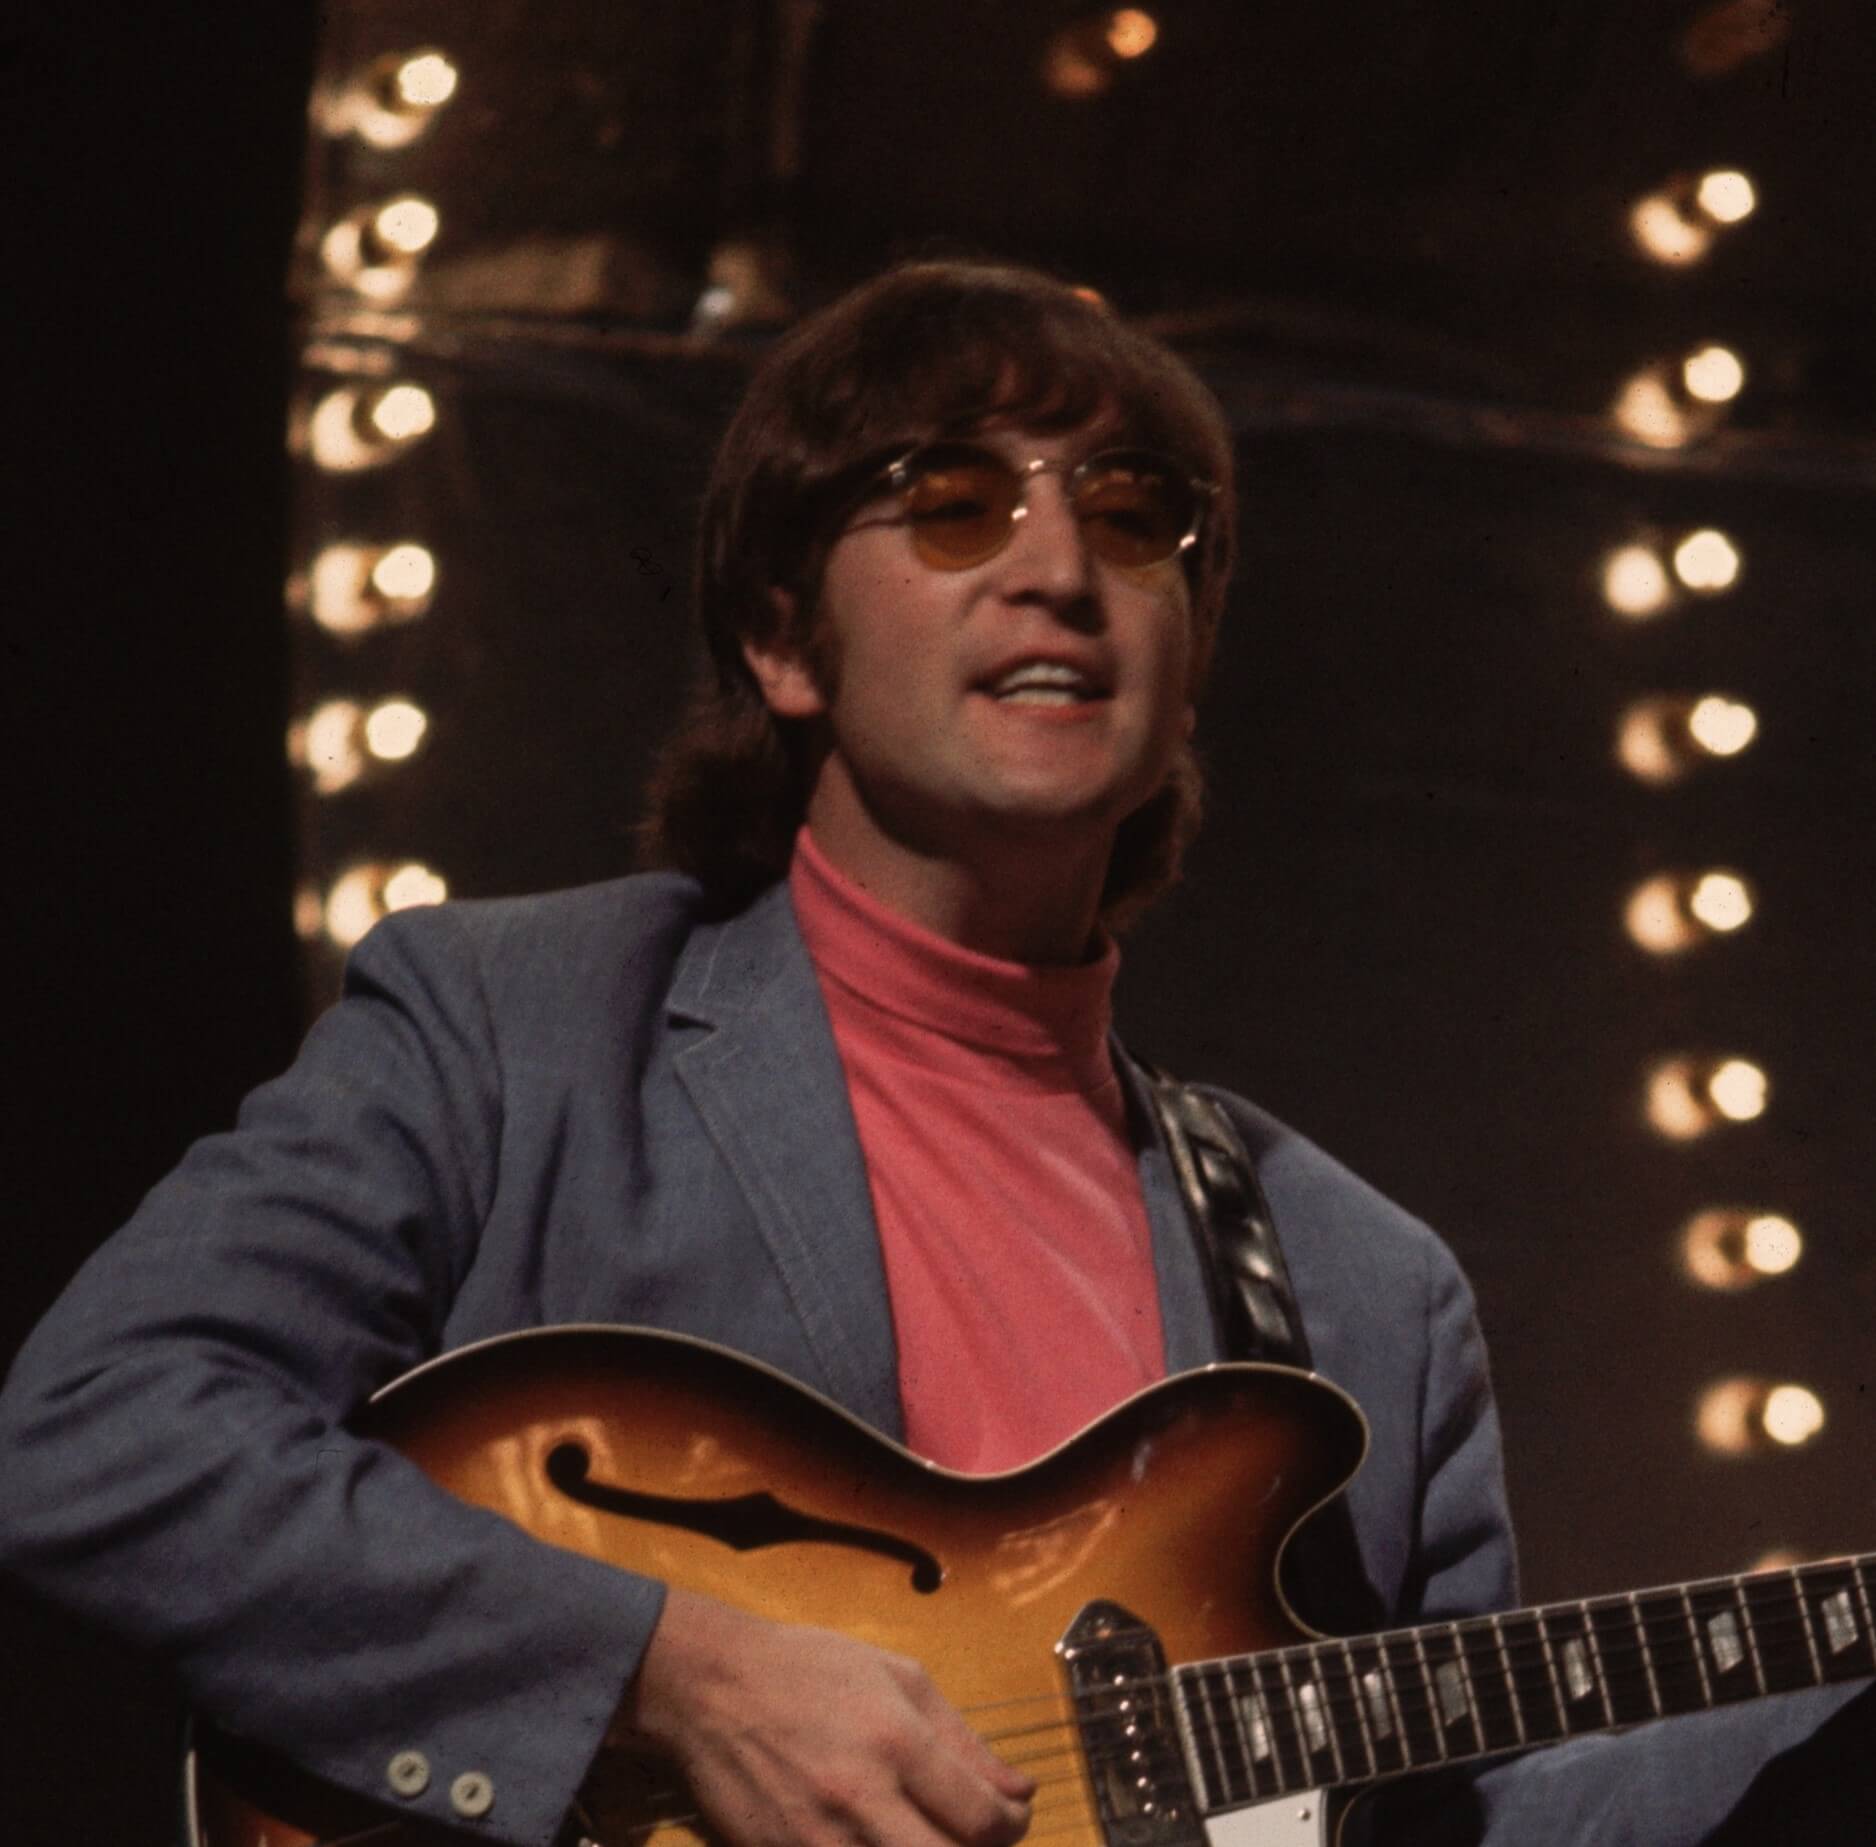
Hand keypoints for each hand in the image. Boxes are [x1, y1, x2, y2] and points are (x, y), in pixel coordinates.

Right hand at [614, 1586, 1035, 1846]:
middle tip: (975, 1840)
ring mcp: (817, 1841)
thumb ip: (963, 1739)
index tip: (1012, 1817)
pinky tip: (879, 1843)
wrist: (712, 1686)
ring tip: (926, 1834)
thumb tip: (1020, 1790)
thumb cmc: (809, 1669)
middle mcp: (861, 1798)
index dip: (1013, 1827)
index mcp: (896, 1742)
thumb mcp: (898, 1677)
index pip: (983, 1819)